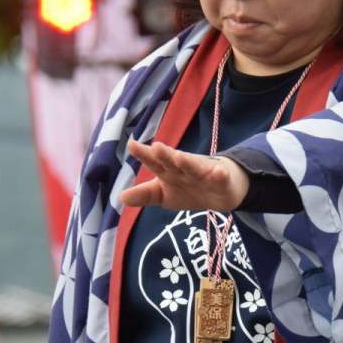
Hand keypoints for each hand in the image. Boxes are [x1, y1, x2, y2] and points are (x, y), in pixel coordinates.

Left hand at [119, 140, 249, 211]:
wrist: (221, 191)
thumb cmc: (188, 188)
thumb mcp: (164, 195)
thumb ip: (144, 195)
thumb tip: (121, 197)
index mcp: (168, 170)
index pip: (154, 162)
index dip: (144, 154)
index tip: (132, 145)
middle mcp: (184, 168)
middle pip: (172, 160)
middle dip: (165, 154)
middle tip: (156, 147)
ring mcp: (203, 172)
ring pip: (194, 166)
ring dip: (187, 162)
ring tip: (179, 157)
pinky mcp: (221, 179)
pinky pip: (221, 177)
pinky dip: (220, 174)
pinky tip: (219, 172)